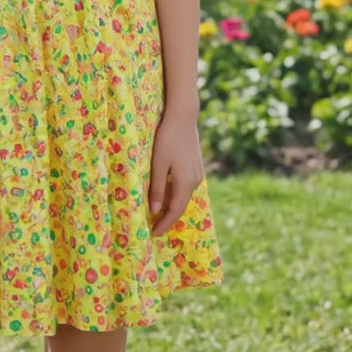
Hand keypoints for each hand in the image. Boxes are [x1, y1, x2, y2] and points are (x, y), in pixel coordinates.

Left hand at [147, 112, 204, 237]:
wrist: (183, 118)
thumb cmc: (167, 139)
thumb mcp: (158, 164)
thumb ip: (157, 188)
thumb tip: (155, 211)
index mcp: (185, 183)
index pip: (175, 210)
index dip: (165, 223)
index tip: (154, 234)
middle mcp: (195, 181)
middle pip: (181, 205)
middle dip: (168, 218)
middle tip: (154, 227)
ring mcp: (198, 173)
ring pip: (183, 196)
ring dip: (171, 206)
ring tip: (158, 214)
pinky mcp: (196, 166)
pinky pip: (185, 187)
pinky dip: (175, 195)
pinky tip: (166, 195)